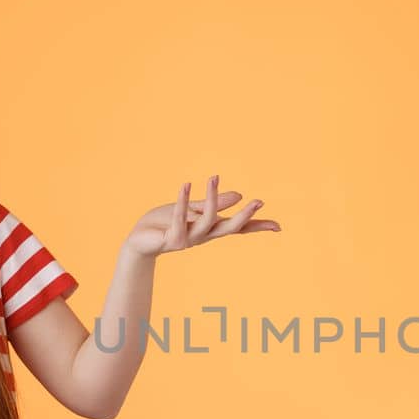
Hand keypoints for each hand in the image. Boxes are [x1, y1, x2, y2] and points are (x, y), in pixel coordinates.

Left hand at [123, 174, 279, 258]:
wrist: (139, 241)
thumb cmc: (165, 224)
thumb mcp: (191, 210)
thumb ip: (212, 204)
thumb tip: (239, 196)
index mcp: (210, 228)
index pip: (238, 228)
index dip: (257, 226)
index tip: (278, 227)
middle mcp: (203, 236)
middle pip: (229, 228)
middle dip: (244, 216)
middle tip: (258, 200)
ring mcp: (188, 239)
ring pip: (207, 220)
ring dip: (212, 198)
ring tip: (213, 177)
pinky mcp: (171, 238)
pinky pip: (180, 217)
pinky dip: (183, 201)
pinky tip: (186, 185)